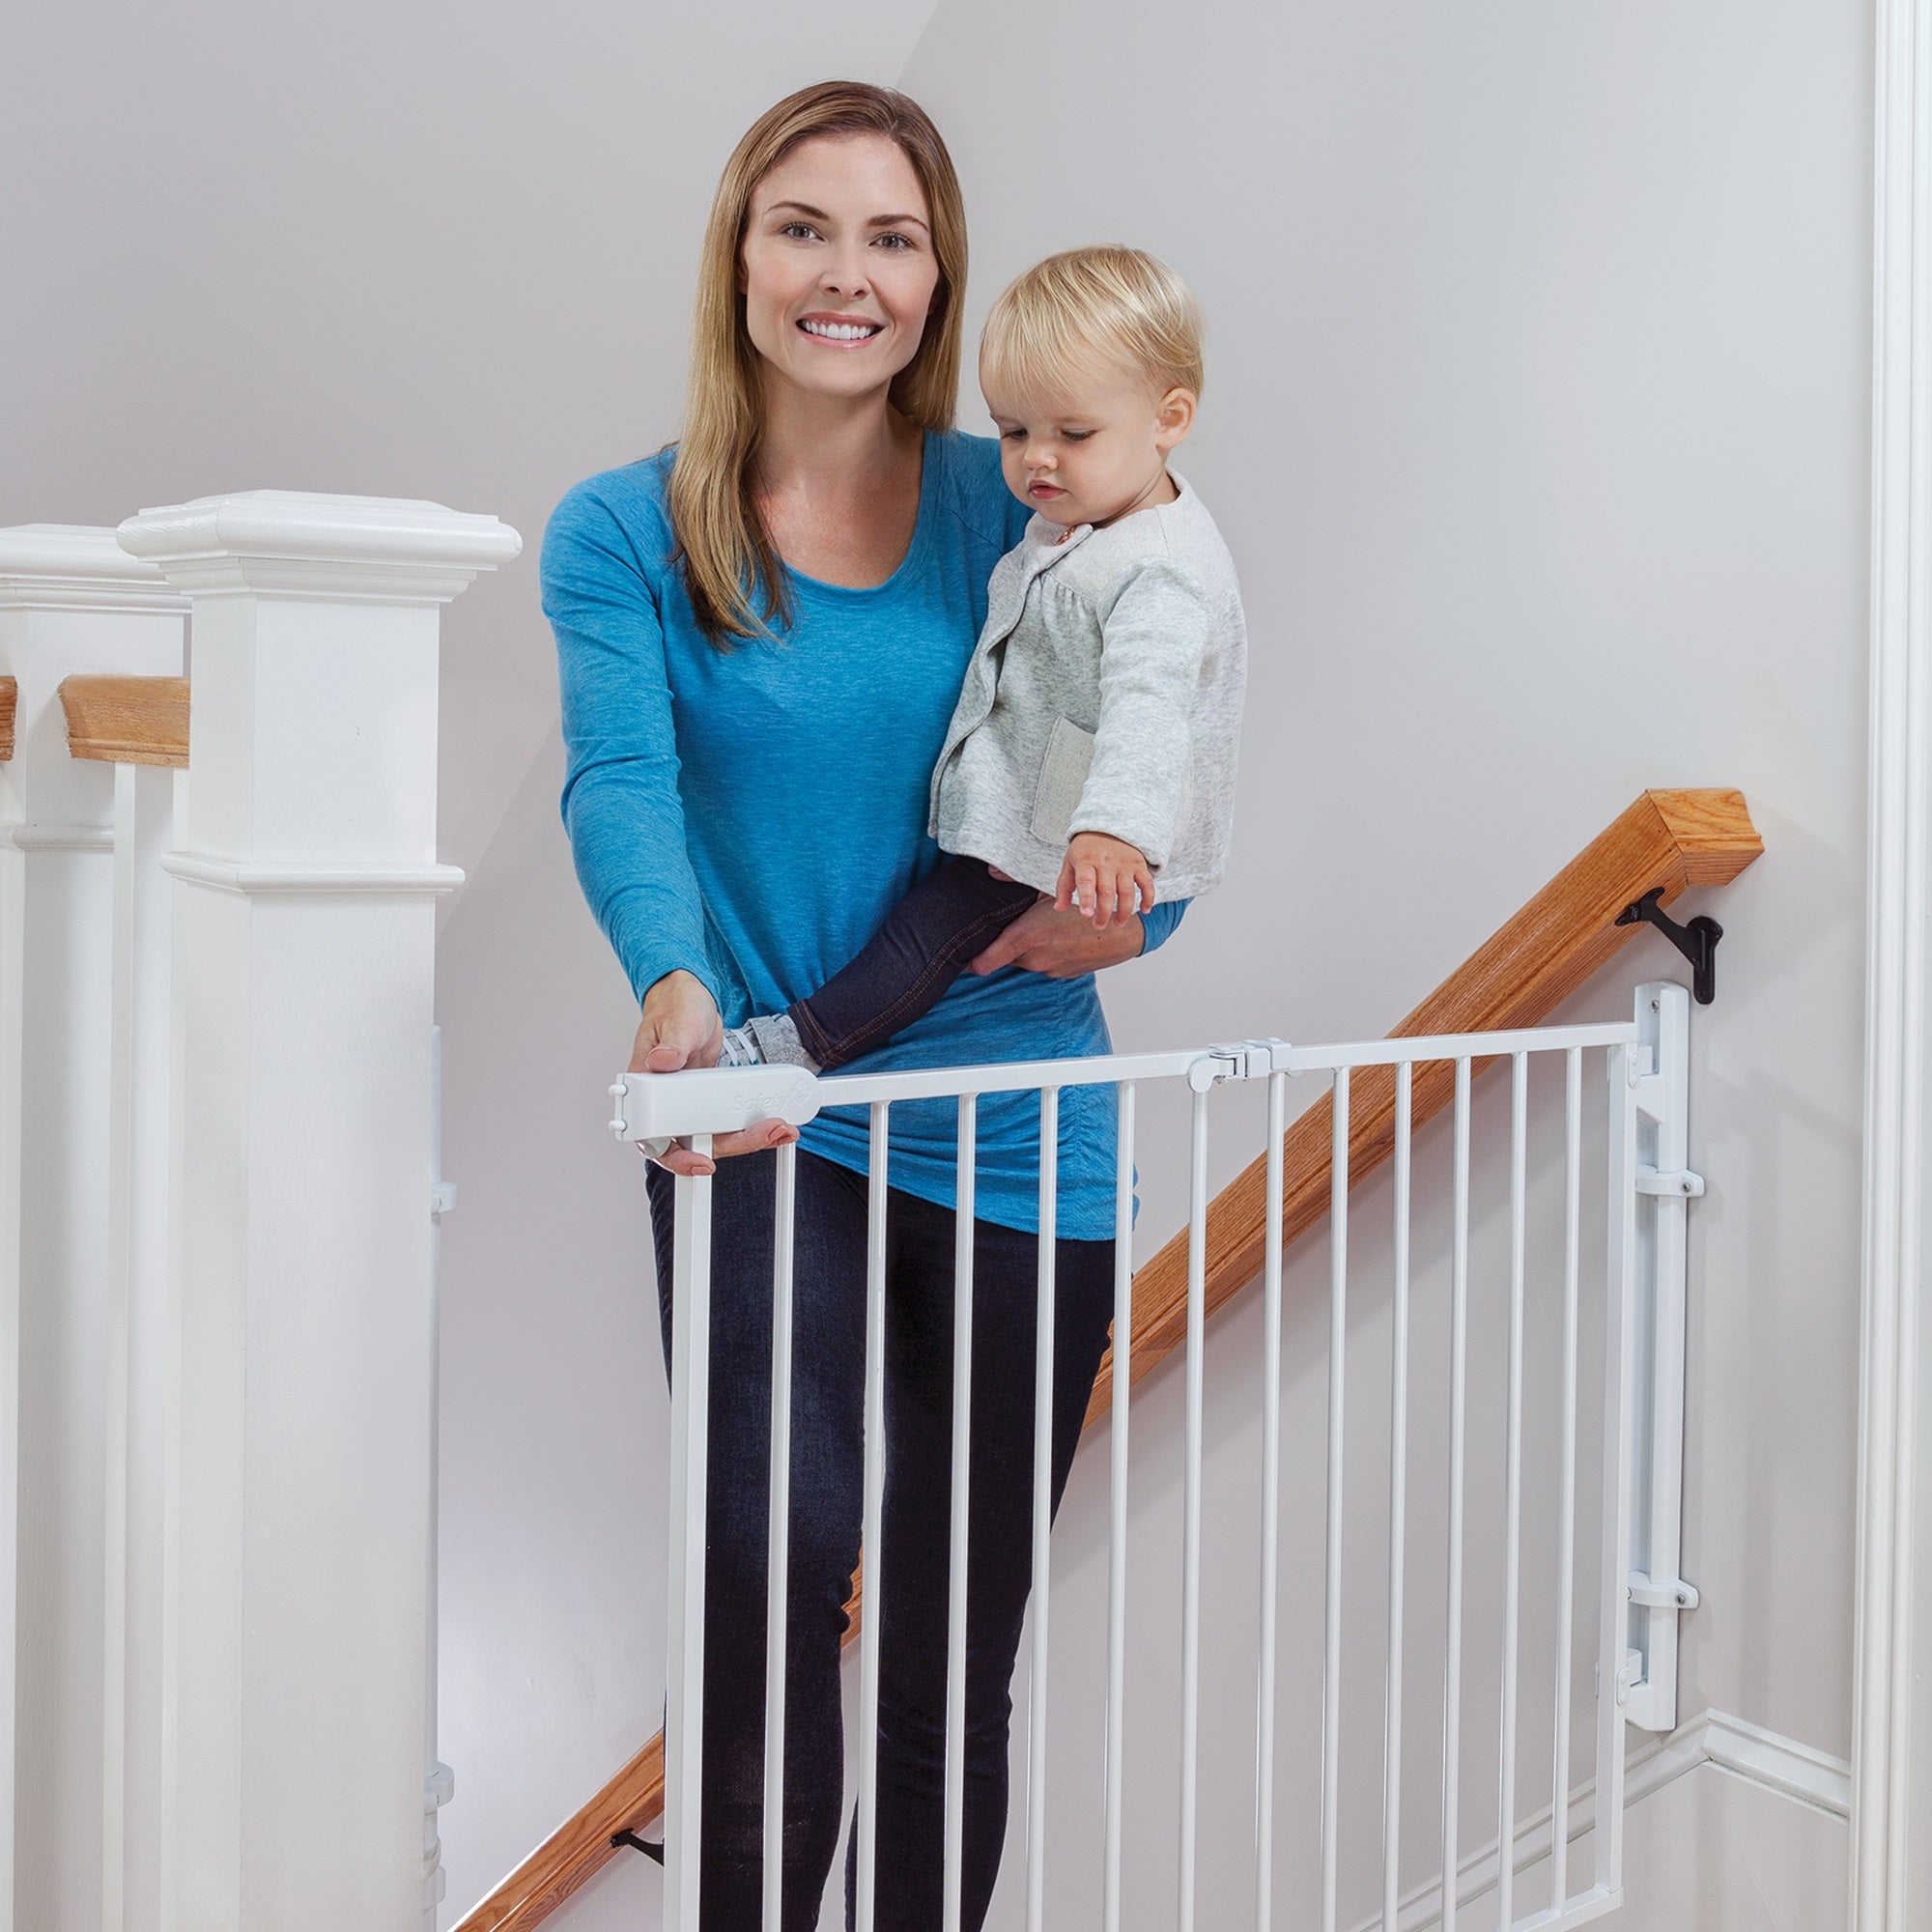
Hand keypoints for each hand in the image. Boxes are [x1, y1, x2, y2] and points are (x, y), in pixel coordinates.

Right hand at [630, 969, 797, 1176]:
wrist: (693, 1000)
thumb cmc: (675, 1008)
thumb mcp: (676, 1022)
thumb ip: (671, 1044)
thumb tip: (661, 1060)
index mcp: (645, 1087)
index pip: (652, 1137)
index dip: (676, 1157)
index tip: (700, 1161)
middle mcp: (665, 1103)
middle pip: (693, 1143)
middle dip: (731, 1146)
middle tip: (761, 1135)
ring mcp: (689, 1104)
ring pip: (716, 1137)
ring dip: (749, 1138)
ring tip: (778, 1129)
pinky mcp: (709, 1101)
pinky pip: (729, 1122)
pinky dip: (752, 1124)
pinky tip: (774, 1122)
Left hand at [967, 899, 1146, 978]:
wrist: (1123, 932)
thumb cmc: (1086, 906)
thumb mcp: (1049, 891)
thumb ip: (1016, 888)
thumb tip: (991, 872)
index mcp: (1026, 938)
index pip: (984, 963)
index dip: (971, 963)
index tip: (964, 957)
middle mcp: (1035, 959)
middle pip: (1006, 959)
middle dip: (1005, 947)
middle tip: (1011, 928)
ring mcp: (1050, 970)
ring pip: (1026, 962)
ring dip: (1028, 949)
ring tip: (1043, 929)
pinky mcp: (1063, 975)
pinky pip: (1044, 965)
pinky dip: (1046, 954)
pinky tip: (1059, 938)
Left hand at [1055, 832, 1155, 929]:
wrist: (1108, 825)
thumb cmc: (1086, 850)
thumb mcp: (1070, 863)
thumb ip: (1064, 886)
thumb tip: (1059, 908)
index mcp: (1085, 860)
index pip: (1086, 882)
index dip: (1087, 899)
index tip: (1087, 915)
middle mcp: (1106, 862)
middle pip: (1107, 891)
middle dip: (1104, 913)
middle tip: (1099, 925)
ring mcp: (1124, 863)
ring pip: (1127, 891)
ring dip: (1125, 911)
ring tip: (1118, 923)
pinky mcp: (1138, 864)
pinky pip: (1147, 883)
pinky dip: (1148, 898)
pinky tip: (1145, 910)